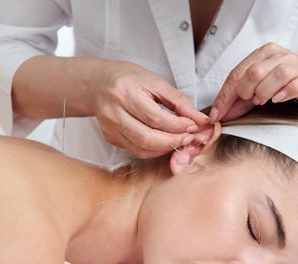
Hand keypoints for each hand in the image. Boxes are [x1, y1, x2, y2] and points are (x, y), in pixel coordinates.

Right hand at [90, 60, 209, 158]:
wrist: (99, 84)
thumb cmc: (128, 79)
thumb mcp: (155, 81)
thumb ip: (178, 100)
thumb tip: (198, 118)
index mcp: (125, 92)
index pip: (155, 117)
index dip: (178, 125)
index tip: (193, 125)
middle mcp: (113, 112)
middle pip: (147, 138)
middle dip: (173, 141)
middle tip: (189, 137)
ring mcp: (109, 127)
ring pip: (141, 149)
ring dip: (165, 148)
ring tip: (179, 140)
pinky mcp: (109, 137)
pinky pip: (135, 151)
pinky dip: (153, 150)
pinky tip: (164, 142)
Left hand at [209, 42, 297, 121]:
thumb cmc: (295, 84)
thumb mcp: (264, 88)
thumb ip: (243, 98)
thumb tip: (221, 114)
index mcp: (264, 54)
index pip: (236, 74)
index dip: (224, 96)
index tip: (217, 115)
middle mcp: (278, 56)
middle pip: (252, 72)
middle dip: (244, 92)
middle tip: (249, 103)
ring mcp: (296, 65)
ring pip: (272, 75)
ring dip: (263, 92)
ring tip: (264, 100)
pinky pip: (294, 84)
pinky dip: (284, 93)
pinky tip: (280, 99)